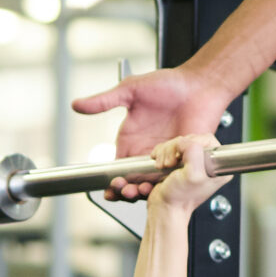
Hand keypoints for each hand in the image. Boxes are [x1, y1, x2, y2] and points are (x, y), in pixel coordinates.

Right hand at [72, 65, 234, 198]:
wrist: (199, 85)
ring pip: (152, 183)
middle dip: (127, 191)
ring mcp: (166, 156)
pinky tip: (163, 185)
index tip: (108, 188)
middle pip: (133, 181)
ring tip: (143, 190)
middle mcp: (146, 151)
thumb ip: (104, 100)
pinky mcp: (184, 159)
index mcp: (130, 139)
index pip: (117, 167)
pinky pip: (174, 178)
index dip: (112, 180)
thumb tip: (76, 105)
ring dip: (146, 189)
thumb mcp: (131, 90)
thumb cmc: (169, 84)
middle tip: (126, 192)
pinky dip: (168, 184)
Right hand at [145, 134, 231, 218]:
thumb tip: (187, 142)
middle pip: (189, 139)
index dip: (191, 143)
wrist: (164, 209)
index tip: (182, 155)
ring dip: (165, 153)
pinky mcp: (178, 164)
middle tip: (171, 163)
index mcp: (218, 167)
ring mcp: (192, 163)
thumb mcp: (192, 176)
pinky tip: (160, 165)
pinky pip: (167, 149)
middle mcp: (206, 164)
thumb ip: (194, 153)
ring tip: (164, 166)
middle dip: (174, 149)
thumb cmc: (179, 199)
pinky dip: (160, 154)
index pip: (207, 139)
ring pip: (177, 144)